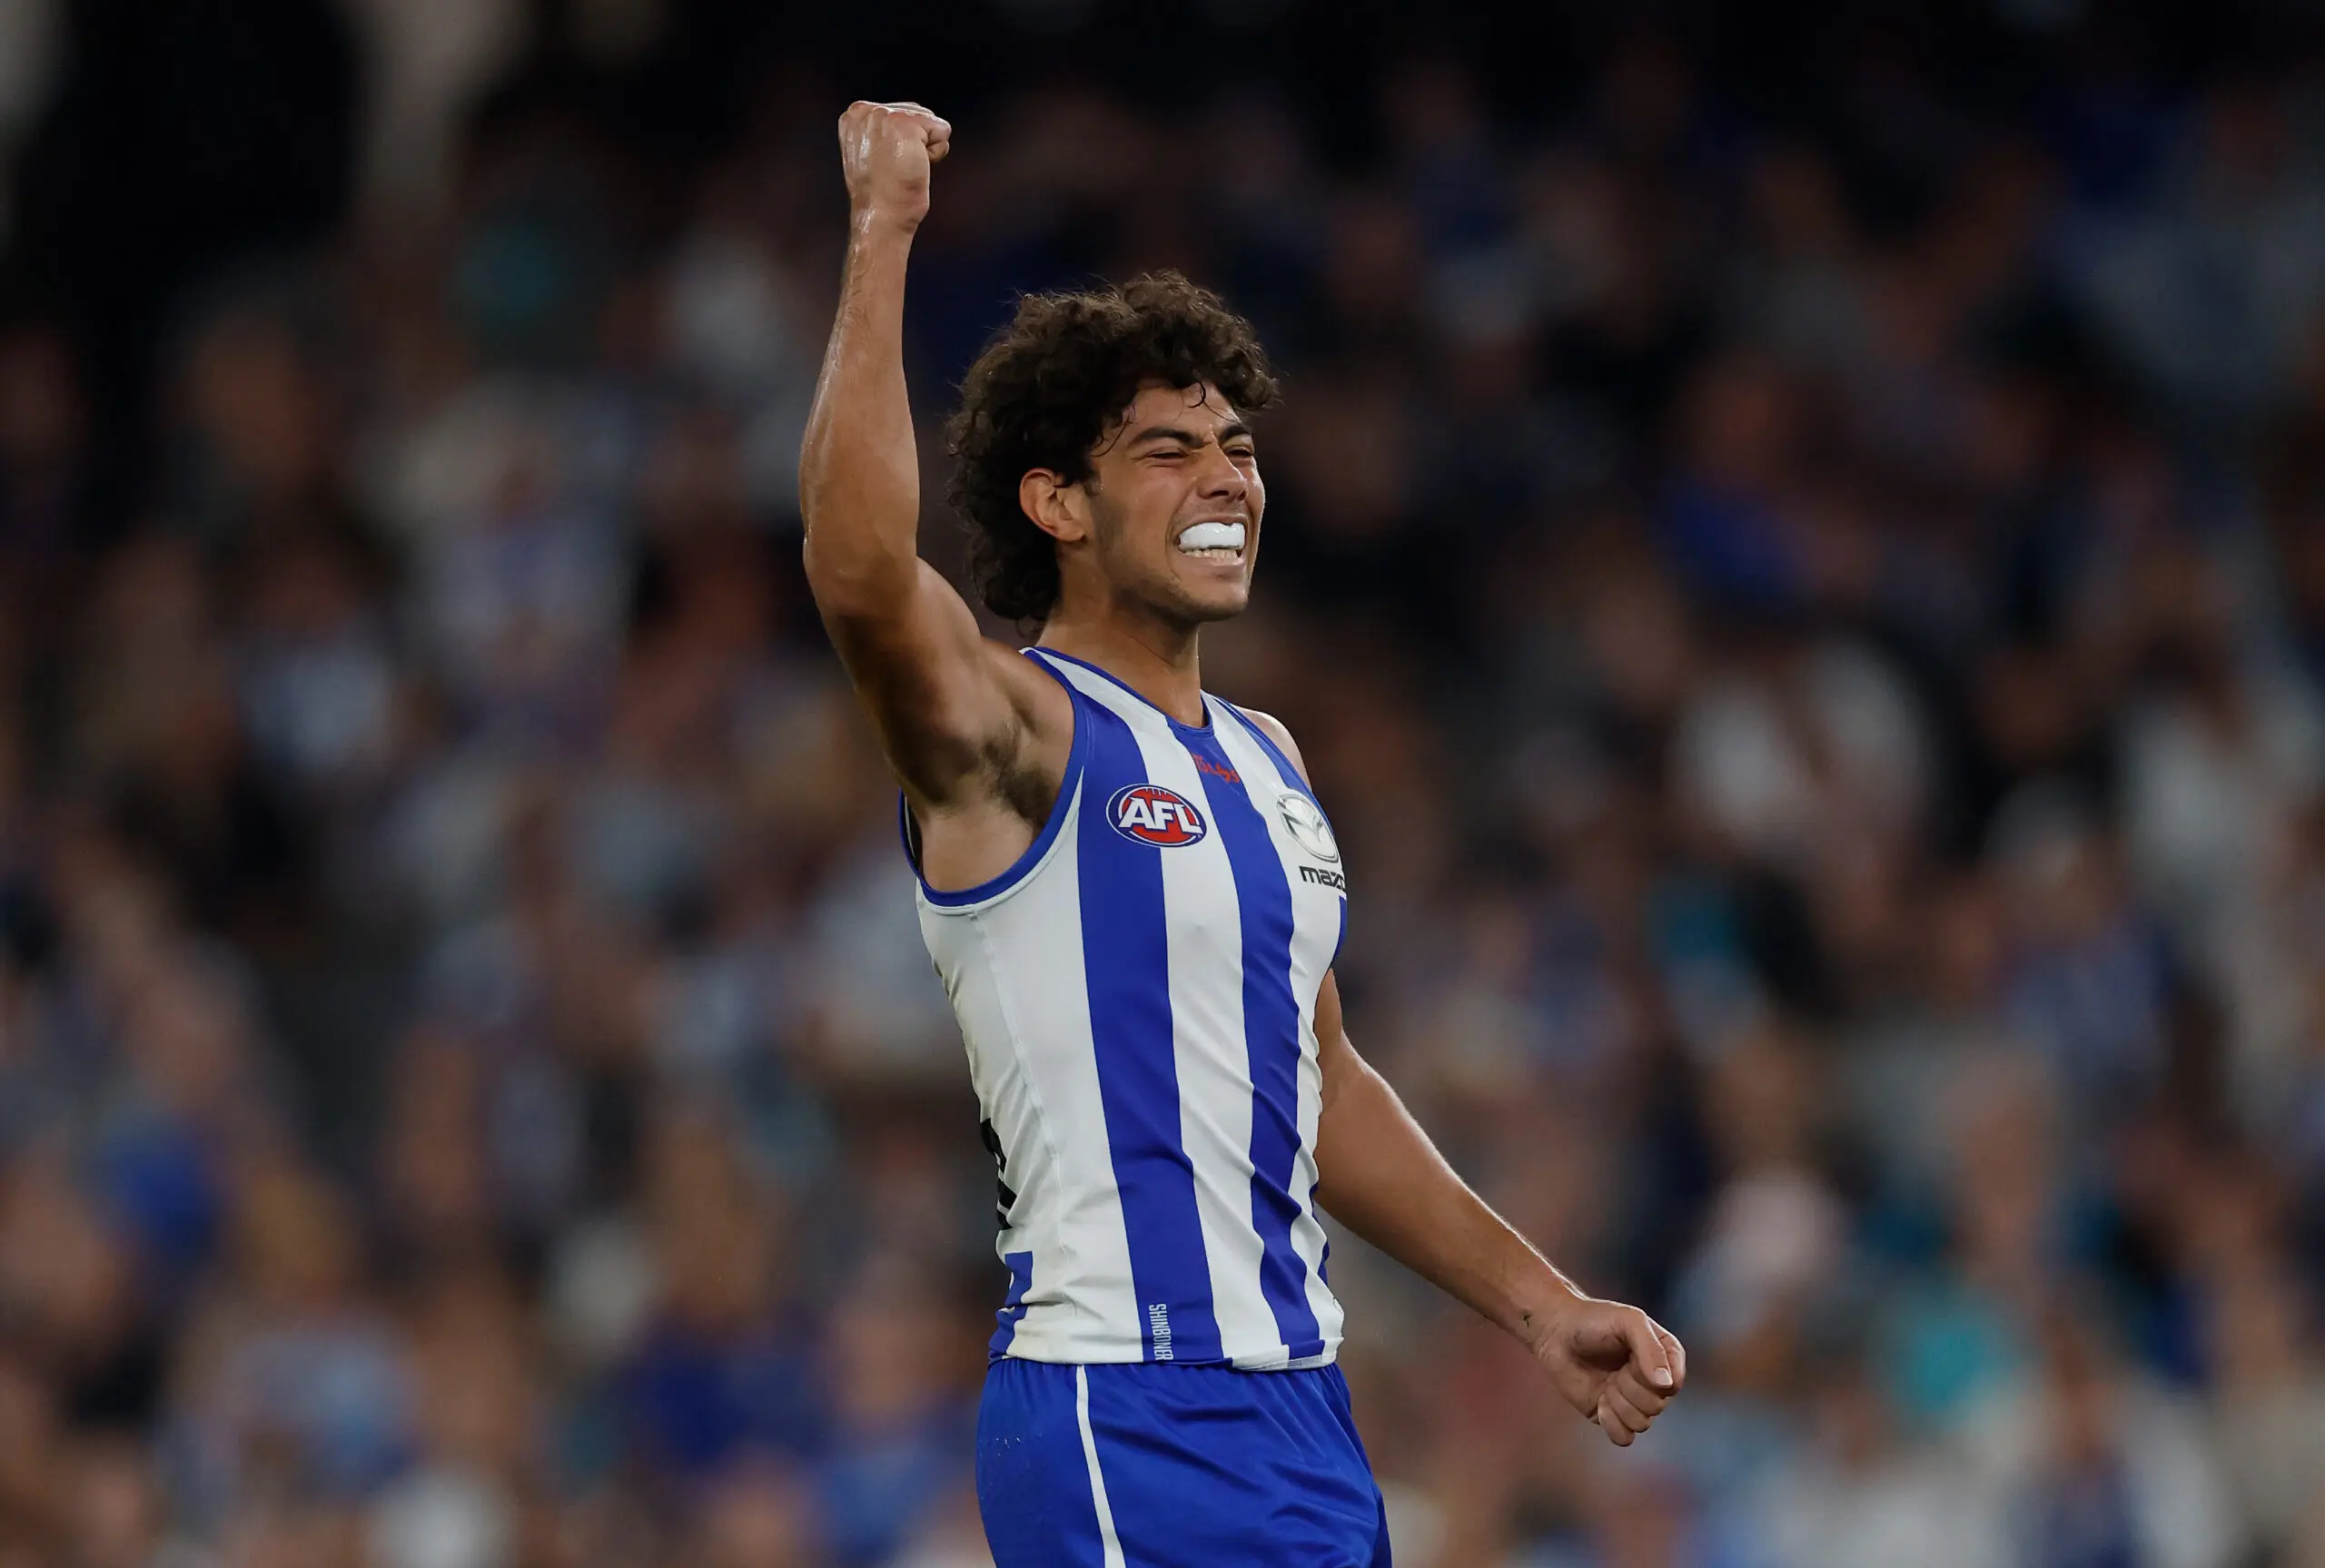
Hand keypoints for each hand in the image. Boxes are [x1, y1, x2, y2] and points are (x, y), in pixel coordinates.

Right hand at [837, 100, 950, 232]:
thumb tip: (912, 126)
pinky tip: (914, 167)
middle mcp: (866, 110)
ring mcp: (884, 116)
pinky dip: (935, 153)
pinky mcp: (904, 125)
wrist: (881, 216)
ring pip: (930, 121)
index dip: (905, 141)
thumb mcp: (872, 152)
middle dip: (916, 142)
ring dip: (925, 148)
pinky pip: (942, 130)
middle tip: (897, 168)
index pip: (902, 112)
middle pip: (917, 112)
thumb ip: (883, 132)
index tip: (888, 163)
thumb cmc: (880, 194)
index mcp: (855, 115)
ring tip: (903, 168)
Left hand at [1526, 1295, 1686, 1446]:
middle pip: (1657, 1406)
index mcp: (1666, 1357)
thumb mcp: (1629, 1321)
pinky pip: (1624, 1437)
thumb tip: (1666, 1385)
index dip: (1652, 1377)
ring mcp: (1634, 1400)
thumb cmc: (1594, 1320)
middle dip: (1630, 1388)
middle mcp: (1655, 1382)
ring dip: (1619, 1404)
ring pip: (1642, 1423)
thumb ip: (1651, 1349)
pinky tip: (1600, 1403)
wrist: (1557, 1333)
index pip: (1674, 1384)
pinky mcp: (1613, 1416)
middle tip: (1614, 1369)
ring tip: (1606, 1383)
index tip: (1631, 1358)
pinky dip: (1612, 1423)